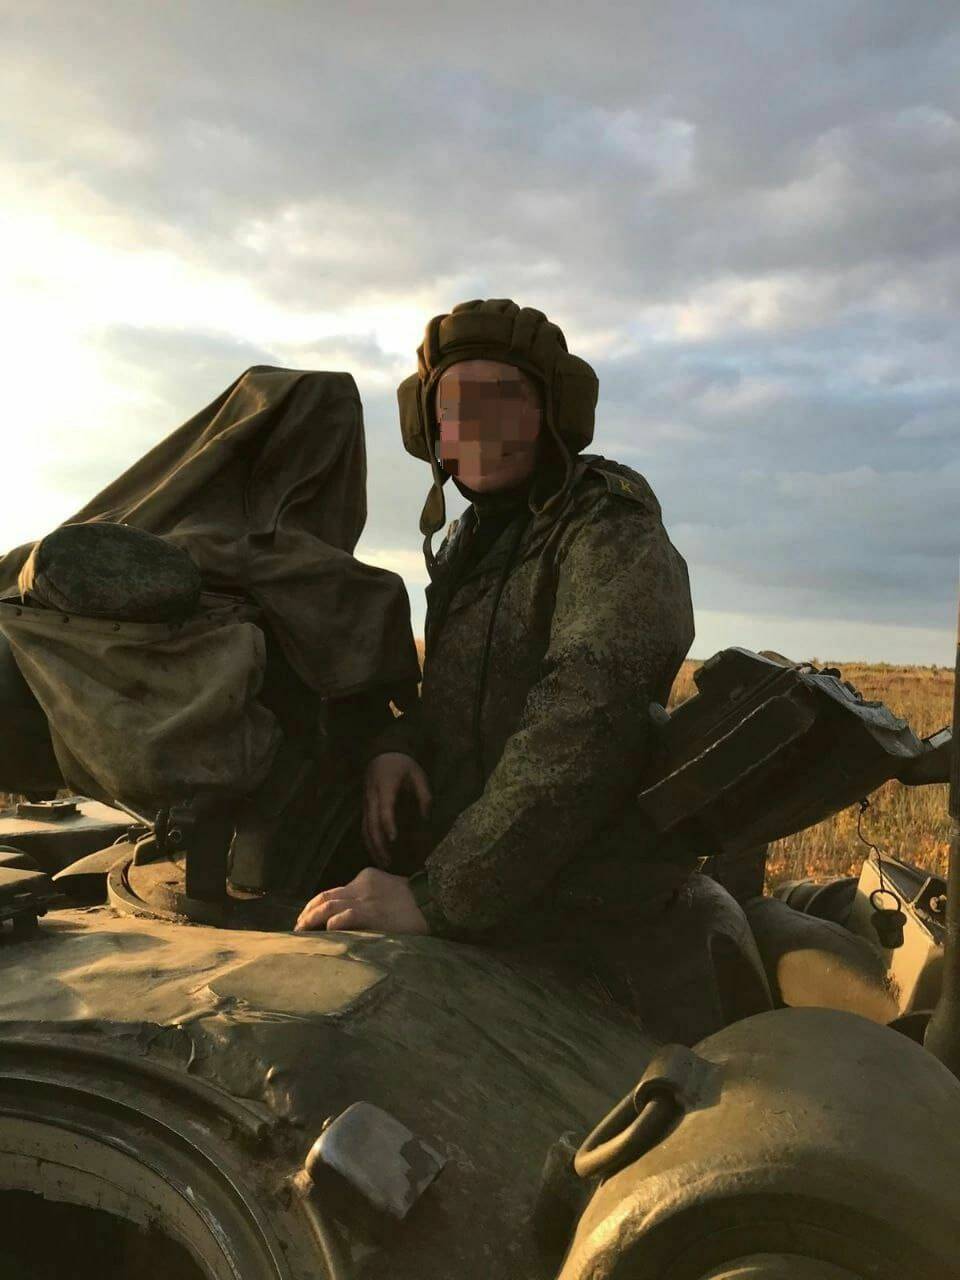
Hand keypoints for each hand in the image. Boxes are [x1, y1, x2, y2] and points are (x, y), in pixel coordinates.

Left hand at [294, 866, 428, 934]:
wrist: (433, 902)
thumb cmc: (413, 903)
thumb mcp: (387, 890)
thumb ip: (368, 897)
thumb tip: (347, 917)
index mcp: (365, 878)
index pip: (333, 890)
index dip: (316, 904)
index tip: (306, 916)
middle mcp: (361, 886)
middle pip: (325, 897)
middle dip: (307, 912)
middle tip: (298, 926)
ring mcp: (366, 900)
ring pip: (329, 905)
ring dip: (311, 919)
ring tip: (302, 930)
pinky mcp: (372, 913)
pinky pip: (345, 917)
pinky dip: (332, 923)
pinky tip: (326, 930)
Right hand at [363, 752, 430, 866]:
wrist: (384, 752)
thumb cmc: (403, 764)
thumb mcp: (418, 775)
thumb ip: (424, 795)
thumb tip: (426, 818)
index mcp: (385, 787)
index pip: (384, 809)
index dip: (388, 824)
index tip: (394, 839)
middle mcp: (372, 796)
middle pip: (371, 824)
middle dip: (379, 844)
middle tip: (388, 862)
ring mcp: (366, 802)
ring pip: (365, 827)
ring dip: (372, 846)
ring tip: (382, 863)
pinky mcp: (365, 806)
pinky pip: (364, 826)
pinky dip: (368, 840)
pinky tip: (376, 852)